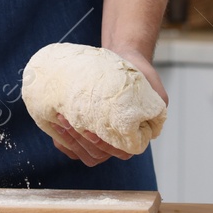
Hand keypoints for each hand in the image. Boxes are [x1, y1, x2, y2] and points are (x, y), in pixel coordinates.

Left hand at [46, 48, 167, 166]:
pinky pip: (71, 146)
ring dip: (69, 141)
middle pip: (97, 155)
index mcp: (133, 136)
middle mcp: (116, 140)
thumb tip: (157, 111)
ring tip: (59, 120)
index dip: (104, 146)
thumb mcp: (153, 85)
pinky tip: (52, 124)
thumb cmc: (138, 72)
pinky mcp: (85, 129)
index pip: (120, 152)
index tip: (91, 130)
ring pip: (82, 153)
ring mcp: (99, 136)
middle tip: (67, 120)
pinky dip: (61, 140)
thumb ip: (159, 100)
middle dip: (80, 142)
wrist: (122, 57)